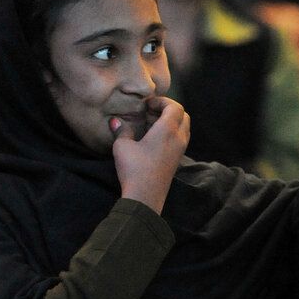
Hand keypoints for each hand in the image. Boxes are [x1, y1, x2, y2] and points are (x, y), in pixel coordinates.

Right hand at [112, 95, 188, 214]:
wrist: (145, 196)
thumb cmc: (134, 169)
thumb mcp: (123, 146)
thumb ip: (121, 130)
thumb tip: (115, 121)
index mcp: (168, 131)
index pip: (175, 107)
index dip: (162, 101)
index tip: (147, 104)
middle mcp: (179, 139)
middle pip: (183, 115)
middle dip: (168, 109)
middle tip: (150, 112)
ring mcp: (180, 151)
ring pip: (184, 128)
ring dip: (171, 121)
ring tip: (151, 124)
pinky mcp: (177, 160)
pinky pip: (180, 139)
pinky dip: (171, 133)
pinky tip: (154, 138)